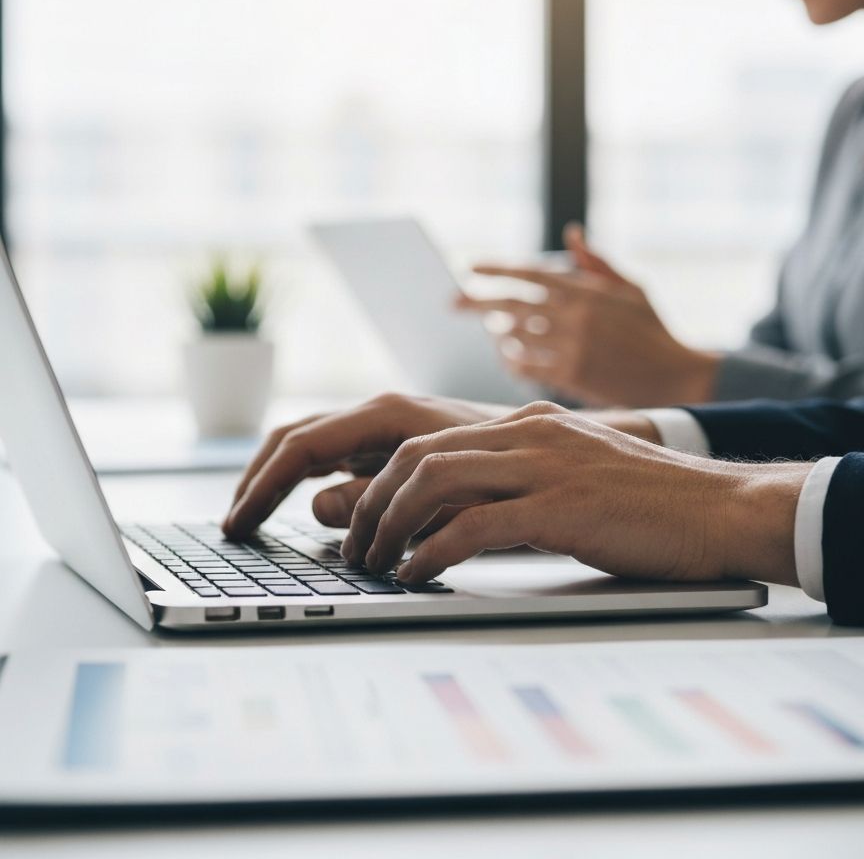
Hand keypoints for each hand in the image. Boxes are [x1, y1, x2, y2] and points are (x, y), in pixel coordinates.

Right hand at [222, 395, 509, 538]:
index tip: (239, 524)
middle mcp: (380, 414)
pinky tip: (302, 507)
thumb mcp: (448, 491)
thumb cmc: (507, 468)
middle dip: (260, 479)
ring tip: (253, 519)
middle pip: (297, 439)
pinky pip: (336, 456)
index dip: (264, 487)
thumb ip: (382, 497)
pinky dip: (308, 479)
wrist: (551, 448)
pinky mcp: (394, 442)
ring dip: (279, 479)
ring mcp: (385, 426)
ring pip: (313, 445)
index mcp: (387, 416)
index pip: (302, 446)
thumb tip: (316, 507)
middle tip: (234, 525)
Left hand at [341, 400, 805, 586]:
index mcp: (530, 426)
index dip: (383, 480)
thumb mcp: (577, 476)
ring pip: (435, 480)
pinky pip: (474, 524)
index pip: (431, 441)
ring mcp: (546, 466)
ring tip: (377, 563)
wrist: (723, 506)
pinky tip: (418, 574)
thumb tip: (464, 515)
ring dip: (391, 526)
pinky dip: (432, 550)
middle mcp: (530, 435)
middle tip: (358, 546)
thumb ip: (523, 482)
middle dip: (373, 502)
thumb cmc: (652, 504)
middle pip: (419, 455)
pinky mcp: (562, 507)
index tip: (367, 519)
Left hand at [455, 224, 720, 406]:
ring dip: (497, 332)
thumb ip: (597, 263)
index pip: (531, 273)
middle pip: (511, 304)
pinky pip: (527, 366)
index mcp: (588, 290)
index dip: (496, 268)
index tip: (470, 267)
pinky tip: (508, 357)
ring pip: (515, 336)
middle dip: (476, 302)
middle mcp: (576, 316)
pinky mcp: (572, 376)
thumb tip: (571, 234)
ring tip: (490, 331)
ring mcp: (572, 346)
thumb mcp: (633, 289)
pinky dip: (512, 360)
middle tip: (453, 302)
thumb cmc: (654, 330)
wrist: (677, 377)